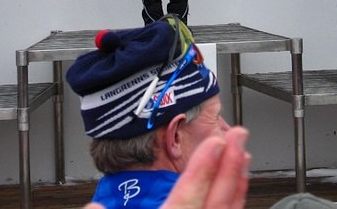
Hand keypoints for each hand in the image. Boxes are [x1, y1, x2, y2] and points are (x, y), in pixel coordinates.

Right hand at [84, 126, 249, 208]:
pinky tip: (237, 192)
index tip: (215, 142)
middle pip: (215, 203)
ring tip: (243, 156)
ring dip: (236, 183)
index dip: (202, 170)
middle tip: (239, 135)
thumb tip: (93, 206)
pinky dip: (235, 203)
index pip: (185, 200)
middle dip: (229, 166)